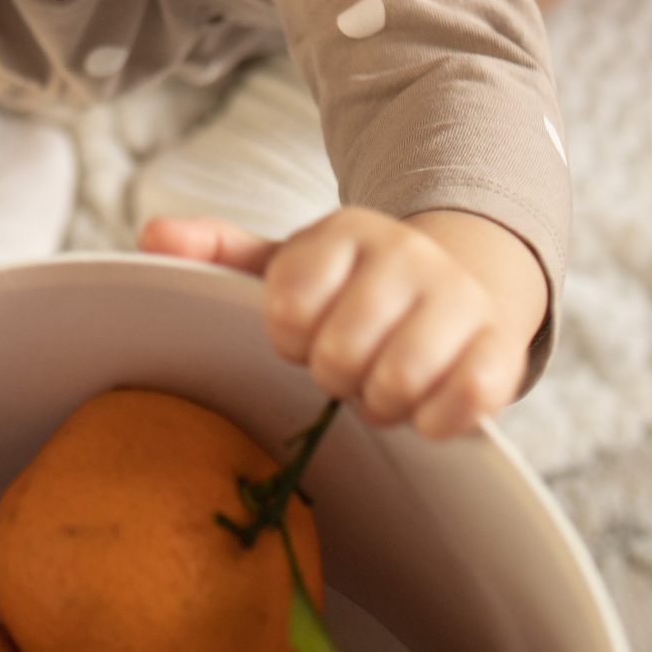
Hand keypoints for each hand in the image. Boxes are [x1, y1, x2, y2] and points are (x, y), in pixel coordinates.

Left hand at [142, 208, 540, 436]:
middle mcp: (405, 253)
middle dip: (334, 374)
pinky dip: (433, 420)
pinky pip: (461, 403)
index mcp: (344, 231)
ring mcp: (458, 297)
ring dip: (381, 401)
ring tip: (381, 383)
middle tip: (345, 364)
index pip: (287, 305)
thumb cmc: (351, 287)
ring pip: (396, 381)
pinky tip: (425, 404)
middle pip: (338, 354)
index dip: (288, 336)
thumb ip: (217, 250)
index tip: (301, 331)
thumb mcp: (285, 262)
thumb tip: (151, 236)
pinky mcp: (500, 347)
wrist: (456, 284)